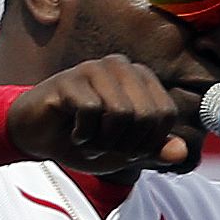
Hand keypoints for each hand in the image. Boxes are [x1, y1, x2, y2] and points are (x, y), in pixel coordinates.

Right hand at [6, 57, 196, 177]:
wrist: (36, 136)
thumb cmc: (83, 139)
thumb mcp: (124, 152)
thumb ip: (153, 150)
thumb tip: (182, 152)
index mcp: (141, 79)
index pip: (165, 114)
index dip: (148, 143)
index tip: (125, 149)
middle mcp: (122, 66)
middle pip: (146, 115)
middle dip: (126, 144)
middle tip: (104, 148)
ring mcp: (95, 68)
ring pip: (121, 113)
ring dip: (104, 142)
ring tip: (89, 141)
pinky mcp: (70, 78)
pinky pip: (90, 112)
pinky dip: (83, 136)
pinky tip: (72, 133)